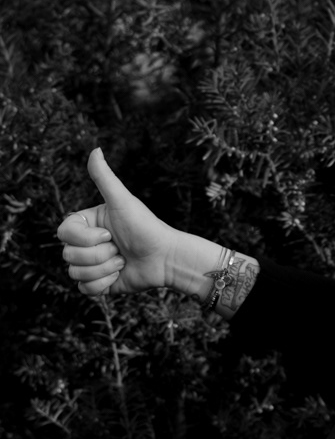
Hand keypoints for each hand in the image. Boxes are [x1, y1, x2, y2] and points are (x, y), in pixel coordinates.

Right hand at [56, 149, 219, 301]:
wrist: (166, 258)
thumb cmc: (146, 226)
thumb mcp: (122, 200)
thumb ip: (104, 177)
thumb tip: (95, 149)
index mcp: (86, 224)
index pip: (63, 233)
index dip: (85, 238)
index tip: (109, 234)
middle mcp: (85, 244)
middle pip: (68, 255)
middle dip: (98, 255)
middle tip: (120, 248)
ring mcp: (91, 264)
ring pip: (75, 273)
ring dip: (104, 269)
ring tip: (122, 261)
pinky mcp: (99, 284)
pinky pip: (85, 289)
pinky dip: (104, 284)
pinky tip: (120, 275)